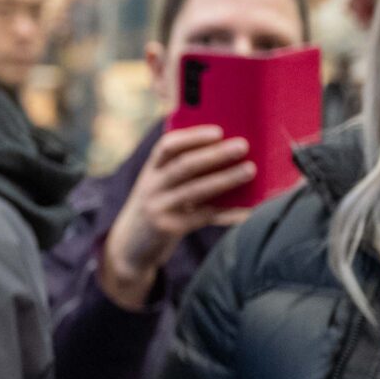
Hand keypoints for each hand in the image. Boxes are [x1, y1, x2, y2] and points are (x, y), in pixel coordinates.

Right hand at [98, 125, 258, 309]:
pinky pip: (203, 217)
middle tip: (242, 146)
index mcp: (151, 171)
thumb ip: (181, 173)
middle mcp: (151, 186)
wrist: (130, 247)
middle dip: (215, 154)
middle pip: (184, 166)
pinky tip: (246, 210)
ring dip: (225, 178)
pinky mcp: (168, 228)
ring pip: (195, 190)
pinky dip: (227, 212)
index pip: (167, 146)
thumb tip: (227, 156)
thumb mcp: (158, 187)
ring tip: (250, 170)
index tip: (218, 131)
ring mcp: (158, 207)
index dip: (193, 137)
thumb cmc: (156, 209)